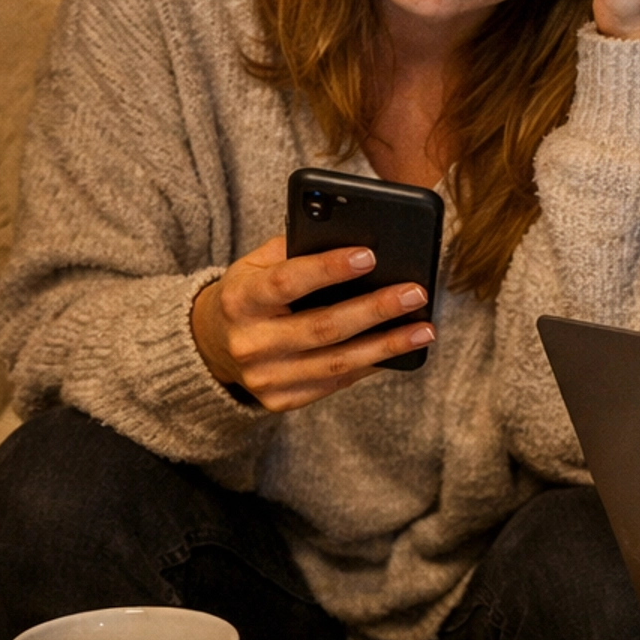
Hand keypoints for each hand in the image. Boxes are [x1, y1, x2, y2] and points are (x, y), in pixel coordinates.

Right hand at [190, 236, 433, 412]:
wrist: (214, 344)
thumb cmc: (250, 292)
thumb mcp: (257, 264)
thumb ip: (296, 249)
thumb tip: (357, 239)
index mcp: (240, 300)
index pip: (287, 282)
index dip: (328, 269)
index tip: (370, 255)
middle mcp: (249, 343)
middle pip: (322, 327)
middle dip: (375, 309)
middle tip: (416, 293)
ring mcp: (266, 378)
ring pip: (337, 362)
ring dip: (387, 346)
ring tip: (424, 329)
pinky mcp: (281, 401)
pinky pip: (336, 382)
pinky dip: (372, 365)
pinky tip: (400, 350)